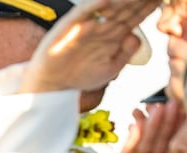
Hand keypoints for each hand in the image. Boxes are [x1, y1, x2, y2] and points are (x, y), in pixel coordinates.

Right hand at [19, 0, 158, 92]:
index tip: (158, 0)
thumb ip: (126, 52)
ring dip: (121, 0)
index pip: (133, 17)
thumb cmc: (79, 77)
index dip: (146, 9)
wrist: (53, 85)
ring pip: (107, 7)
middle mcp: (101, 27)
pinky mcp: (69, 26)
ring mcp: (86, 25)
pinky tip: (107, 2)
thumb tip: (136, 35)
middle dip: (137, 1)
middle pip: (124, 8)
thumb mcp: (111, 67)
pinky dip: (93, 6)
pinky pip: (81, 13)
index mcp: (112, 36)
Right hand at [97, 101, 185, 152]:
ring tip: (157, 108)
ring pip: (145, 141)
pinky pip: (127, 150)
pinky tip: (135, 125)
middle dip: (168, 122)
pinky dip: (131, 138)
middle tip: (174, 103)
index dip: (181, 133)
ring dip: (151, 125)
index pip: (176, 148)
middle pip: (161, 139)